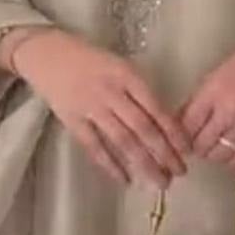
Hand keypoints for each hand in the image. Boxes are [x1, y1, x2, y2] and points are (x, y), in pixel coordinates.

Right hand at [5, 30, 190, 188]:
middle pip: (143, 128)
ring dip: (144, 164)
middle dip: (164, 153)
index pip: (156, 108)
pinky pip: (94, 147)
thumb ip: (139, 90)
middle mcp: (111, 92)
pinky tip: (125, 180)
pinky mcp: (72, 120)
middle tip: (179, 172)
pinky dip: (110, 165)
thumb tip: (164, 122)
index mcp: (127, 75)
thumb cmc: (89, 58)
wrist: (46, 53)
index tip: (187, 150)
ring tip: (160, 181)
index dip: (174, 132)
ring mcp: (90, 107)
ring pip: (122, 141)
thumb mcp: (120, 65)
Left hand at [181, 32, 234, 169]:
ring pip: (220, 155)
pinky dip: (232, 158)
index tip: (180, 138)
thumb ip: (196, 102)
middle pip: (201, 144)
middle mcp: (231, 111)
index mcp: (214, 92)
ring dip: (213, 153)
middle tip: (196, 143)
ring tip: (213, 145)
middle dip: (195, 146)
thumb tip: (178, 125)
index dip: (180, 136)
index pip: (187, 126)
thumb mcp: (214, 77)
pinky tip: (230, 150)